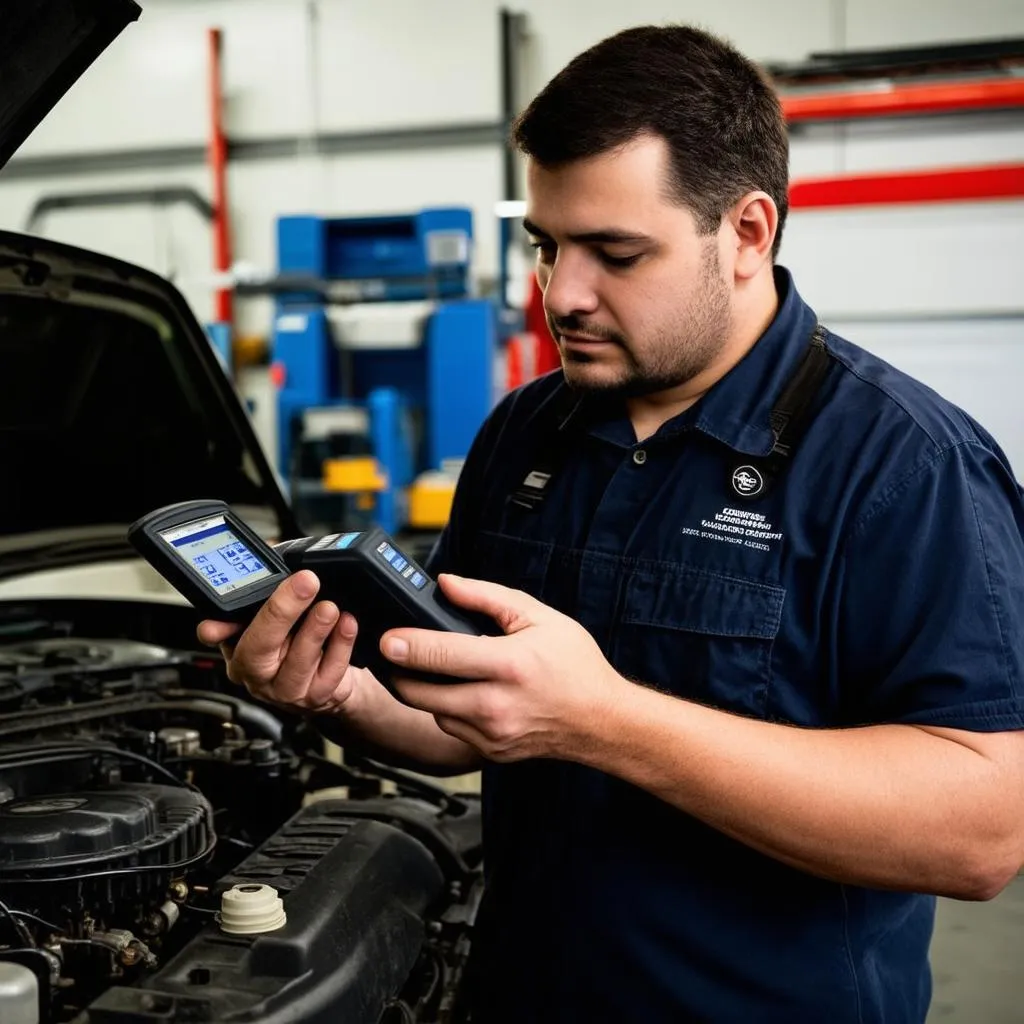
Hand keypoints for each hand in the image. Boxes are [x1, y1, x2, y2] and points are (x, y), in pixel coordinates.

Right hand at [196, 570, 361, 712]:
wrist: (333, 677)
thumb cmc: (300, 637)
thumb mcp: (280, 610)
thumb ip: (270, 588)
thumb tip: (271, 557)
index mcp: (237, 644)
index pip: (216, 633)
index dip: (215, 627)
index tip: (221, 618)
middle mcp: (255, 671)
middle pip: (259, 646)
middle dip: (282, 611)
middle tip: (305, 583)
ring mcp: (285, 689)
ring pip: (297, 662)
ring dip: (315, 630)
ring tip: (329, 607)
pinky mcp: (315, 697)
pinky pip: (329, 672)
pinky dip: (341, 646)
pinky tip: (347, 625)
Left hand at [380, 574, 627, 761]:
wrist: (602, 721)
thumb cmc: (576, 666)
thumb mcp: (539, 617)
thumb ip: (487, 596)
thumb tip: (446, 584)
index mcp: (509, 665)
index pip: (440, 655)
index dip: (405, 644)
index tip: (386, 638)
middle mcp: (496, 704)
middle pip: (421, 692)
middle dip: (400, 671)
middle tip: (395, 652)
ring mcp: (492, 734)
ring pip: (432, 711)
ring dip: (424, 690)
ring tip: (437, 669)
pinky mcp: (490, 752)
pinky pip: (451, 728)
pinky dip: (447, 709)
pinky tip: (463, 692)